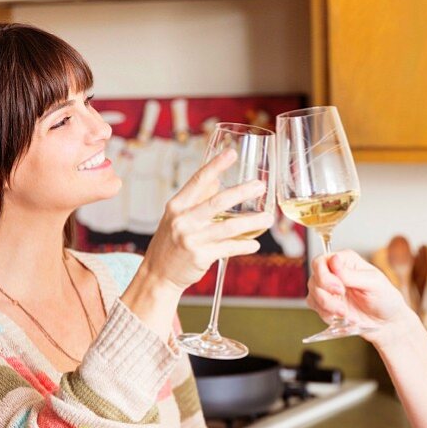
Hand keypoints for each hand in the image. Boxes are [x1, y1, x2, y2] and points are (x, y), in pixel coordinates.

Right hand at [138, 149, 274, 293]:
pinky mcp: (200, 257)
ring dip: (252, 222)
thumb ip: (197, 199)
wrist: (158, 274)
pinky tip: (255, 244)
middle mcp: (183, 220)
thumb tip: (217, 180)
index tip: (232, 153)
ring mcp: (191, 239)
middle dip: (242, 192)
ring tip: (268, 218)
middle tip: (260, 186)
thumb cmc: (170, 243)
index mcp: (177, 206)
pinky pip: (228, 248)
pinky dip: (244, 246)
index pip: (198, 180)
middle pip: (217, 202)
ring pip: (228, 227)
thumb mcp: (177, 217)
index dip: (215, 165)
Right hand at [307, 250, 417, 344]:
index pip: (321, 261)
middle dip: (325, 295)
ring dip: (327, 307)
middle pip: (314, 278)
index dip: (325, 276)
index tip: (340, 289)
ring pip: (313, 294)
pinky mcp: (326, 304)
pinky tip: (342, 317)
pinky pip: (315, 307)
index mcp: (346, 261)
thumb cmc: (385, 298)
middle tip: (342, 307)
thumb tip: (333, 261)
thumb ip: (352, 274)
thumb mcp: (374, 283)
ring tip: (345, 314)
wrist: (386, 322)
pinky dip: (326, 314)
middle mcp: (334, 272)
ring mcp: (328, 289)